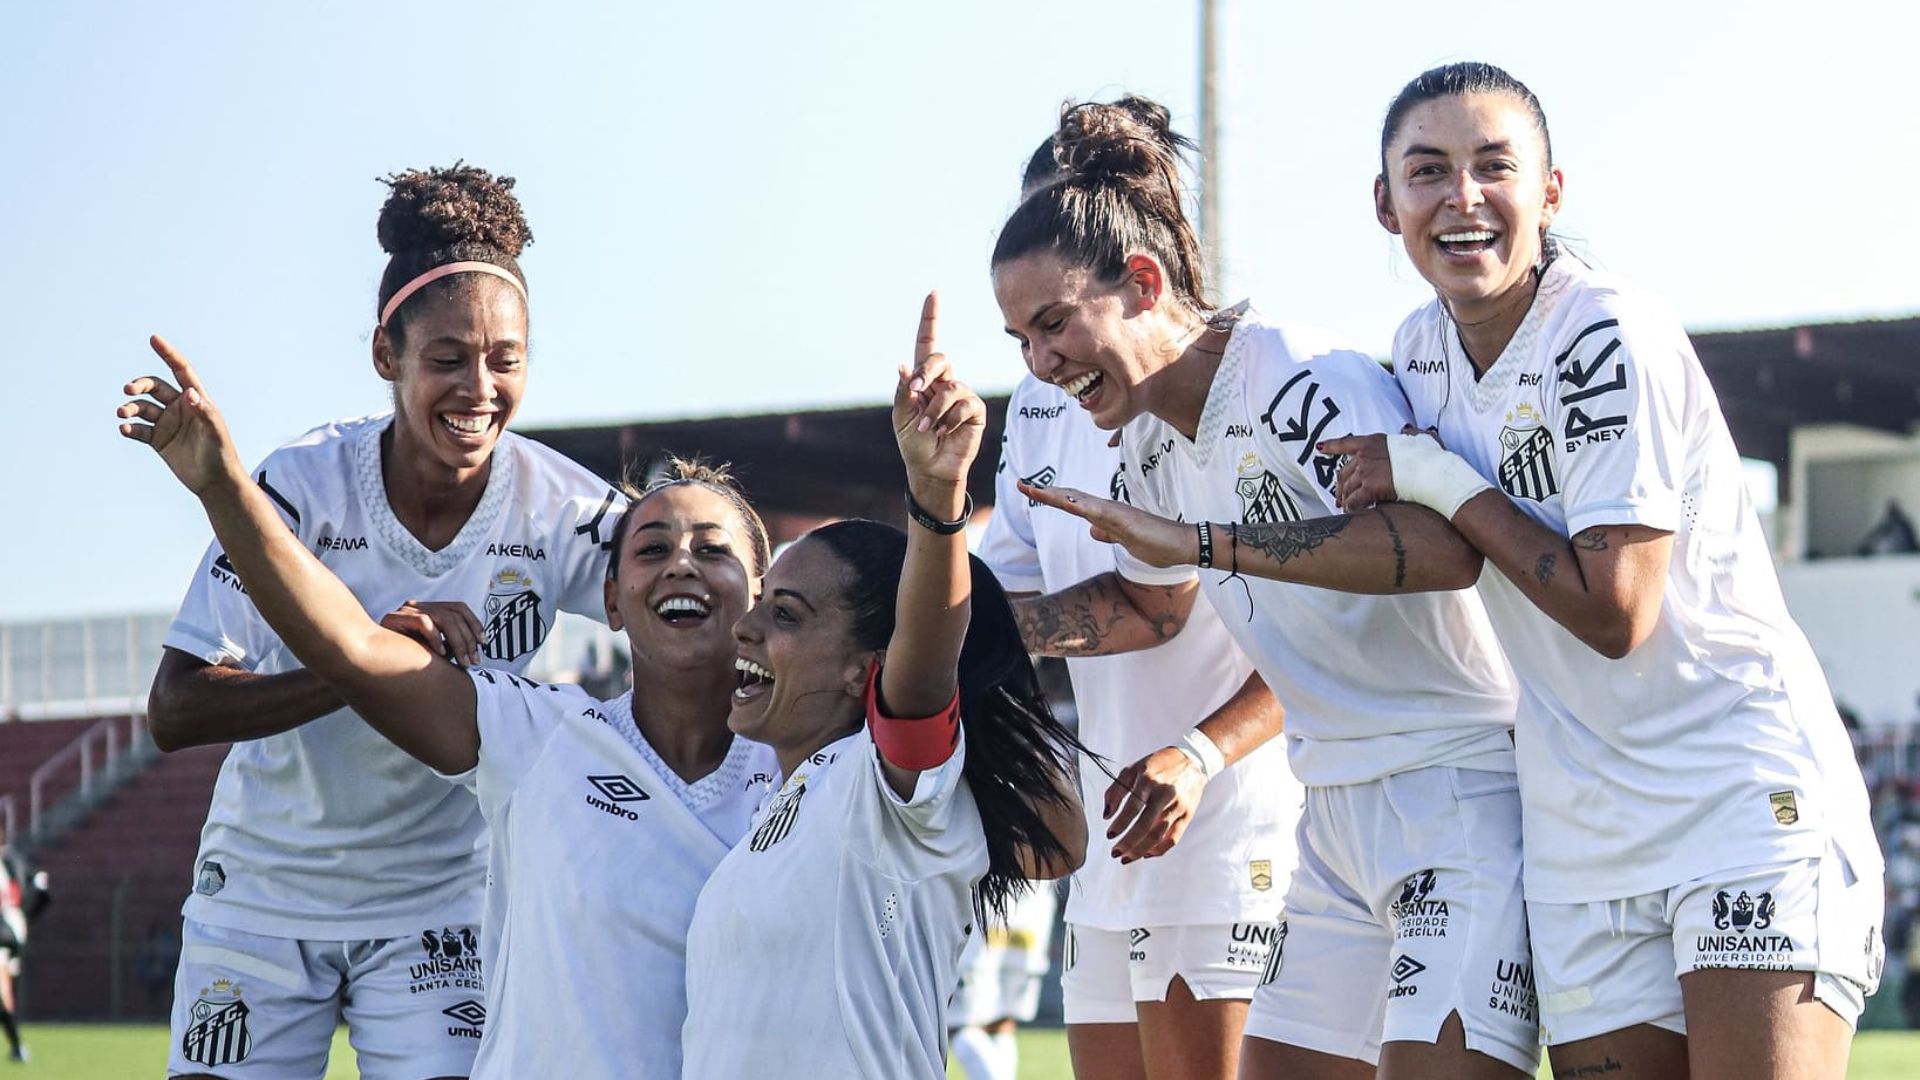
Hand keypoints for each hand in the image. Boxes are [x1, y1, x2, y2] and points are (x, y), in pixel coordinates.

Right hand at [117, 336, 244, 495]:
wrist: (215, 481)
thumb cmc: (221, 453)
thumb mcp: (215, 430)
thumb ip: (203, 410)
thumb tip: (189, 393)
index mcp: (196, 399)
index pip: (181, 370)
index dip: (168, 354)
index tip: (154, 338)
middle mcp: (179, 407)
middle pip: (153, 387)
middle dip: (140, 385)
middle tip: (129, 390)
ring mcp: (167, 423)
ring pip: (141, 408)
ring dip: (129, 408)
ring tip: (122, 414)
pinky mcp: (157, 440)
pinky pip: (138, 429)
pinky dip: (129, 427)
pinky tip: (124, 429)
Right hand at [381, 600, 484, 665]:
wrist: (371, 663)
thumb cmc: (405, 660)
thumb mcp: (436, 652)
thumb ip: (452, 646)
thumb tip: (476, 648)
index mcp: (429, 609)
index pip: (459, 608)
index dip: (475, 623)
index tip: (484, 643)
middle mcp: (418, 605)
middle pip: (454, 613)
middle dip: (468, 639)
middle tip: (473, 661)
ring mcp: (406, 610)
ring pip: (443, 617)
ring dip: (458, 641)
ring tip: (461, 661)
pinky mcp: (394, 618)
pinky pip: (423, 622)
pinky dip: (435, 638)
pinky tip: (439, 654)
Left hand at [893, 292, 984, 488]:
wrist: (931, 469)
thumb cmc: (914, 443)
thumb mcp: (902, 417)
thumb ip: (904, 392)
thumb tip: (904, 366)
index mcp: (923, 379)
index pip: (927, 344)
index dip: (930, 319)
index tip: (933, 294)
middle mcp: (944, 381)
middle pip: (940, 358)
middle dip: (926, 372)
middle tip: (916, 392)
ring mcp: (961, 394)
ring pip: (950, 387)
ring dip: (934, 410)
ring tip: (928, 428)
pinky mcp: (975, 410)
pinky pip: (964, 404)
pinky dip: (949, 419)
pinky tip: (945, 432)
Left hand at [1017, 483, 1194, 567]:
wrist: (1185, 545)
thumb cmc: (1159, 544)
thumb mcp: (1127, 542)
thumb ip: (1110, 534)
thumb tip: (1092, 530)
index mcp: (1106, 517)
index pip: (1073, 504)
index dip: (1051, 498)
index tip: (1030, 491)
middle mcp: (1108, 511)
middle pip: (1070, 498)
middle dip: (1045, 493)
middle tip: (1020, 484)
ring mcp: (1116, 515)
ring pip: (1079, 502)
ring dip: (1056, 496)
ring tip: (1032, 489)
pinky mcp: (1125, 521)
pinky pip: (1100, 512)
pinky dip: (1081, 506)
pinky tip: (1067, 502)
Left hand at [1103, 746, 1206, 861]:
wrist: (1192, 760)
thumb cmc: (1157, 766)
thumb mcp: (1134, 769)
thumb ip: (1116, 790)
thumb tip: (1106, 815)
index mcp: (1149, 780)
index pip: (1132, 807)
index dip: (1120, 824)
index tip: (1109, 835)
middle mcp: (1165, 794)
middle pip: (1145, 826)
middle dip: (1128, 842)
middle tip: (1115, 853)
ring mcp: (1178, 806)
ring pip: (1158, 835)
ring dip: (1140, 850)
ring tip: (1126, 858)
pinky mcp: (1187, 815)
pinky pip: (1173, 838)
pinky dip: (1159, 850)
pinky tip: (1146, 854)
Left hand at [1320, 426, 1430, 512]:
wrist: (1432, 471)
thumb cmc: (1430, 456)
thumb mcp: (1420, 437)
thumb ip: (1411, 433)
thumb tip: (1407, 429)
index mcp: (1374, 441)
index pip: (1345, 443)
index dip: (1331, 446)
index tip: (1319, 448)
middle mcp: (1365, 455)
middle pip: (1343, 472)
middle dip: (1339, 486)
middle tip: (1339, 496)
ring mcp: (1366, 471)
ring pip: (1347, 488)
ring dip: (1344, 499)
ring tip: (1344, 507)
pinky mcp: (1369, 488)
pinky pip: (1354, 500)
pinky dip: (1351, 507)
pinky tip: (1351, 512)